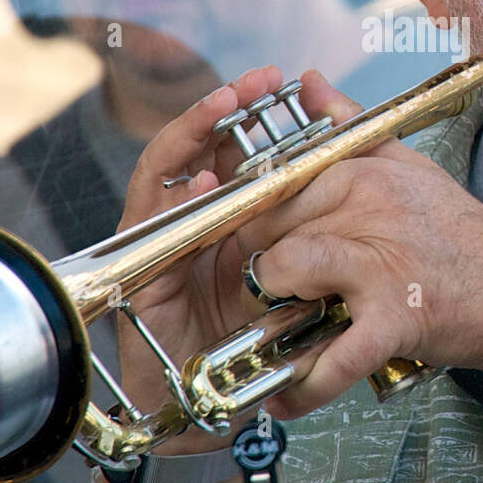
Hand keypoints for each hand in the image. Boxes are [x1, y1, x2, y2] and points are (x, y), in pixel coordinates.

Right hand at [114, 64, 291, 449]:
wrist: (224, 400)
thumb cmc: (260, 336)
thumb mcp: (299, 270)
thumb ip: (313, 221)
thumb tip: (339, 166)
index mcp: (227, 216)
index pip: (230, 150)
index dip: (250, 113)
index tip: (281, 82)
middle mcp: (192, 223)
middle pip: (196, 151)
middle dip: (219, 112)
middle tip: (252, 83)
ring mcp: (164, 244)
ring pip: (166, 177)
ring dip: (191, 139)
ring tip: (222, 109)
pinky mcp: (143, 274)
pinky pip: (150, 228)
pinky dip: (171, 201)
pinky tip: (196, 183)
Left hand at [234, 70, 482, 418]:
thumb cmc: (460, 235)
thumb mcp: (407, 165)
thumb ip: (351, 125)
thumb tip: (310, 80)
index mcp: (362, 170)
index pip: (272, 188)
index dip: (251, 225)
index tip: (254, 248)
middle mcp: (367, 204)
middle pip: (268, 232)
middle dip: (257, 269)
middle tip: (269, 297)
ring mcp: (380, 259)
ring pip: (283, 274)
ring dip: (272, 309)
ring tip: (283, 329)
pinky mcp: (396, 315)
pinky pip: (333, 353)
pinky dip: (306, 384)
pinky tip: (288, 396)